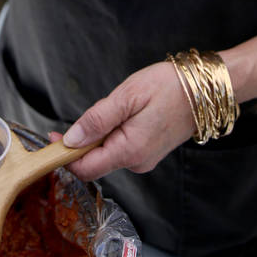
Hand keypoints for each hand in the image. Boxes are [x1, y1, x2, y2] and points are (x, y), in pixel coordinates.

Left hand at [56, 61, 193, 181]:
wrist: (204, 90)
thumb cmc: (170, 87)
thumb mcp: (127, 97)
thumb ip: (96, 120)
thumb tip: (70, 140)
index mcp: (129, 151)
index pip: (84, 168)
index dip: (64, 155)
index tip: (52, 136)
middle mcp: (137, 162)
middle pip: (94, 162)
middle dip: (85, 140)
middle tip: (96, 109)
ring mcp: (144, 159)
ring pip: (107, 153)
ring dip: (101, 134)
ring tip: (120, 106)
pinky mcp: (149, 152)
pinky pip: (121, 147)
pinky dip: (114, 133)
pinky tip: (128, 113)